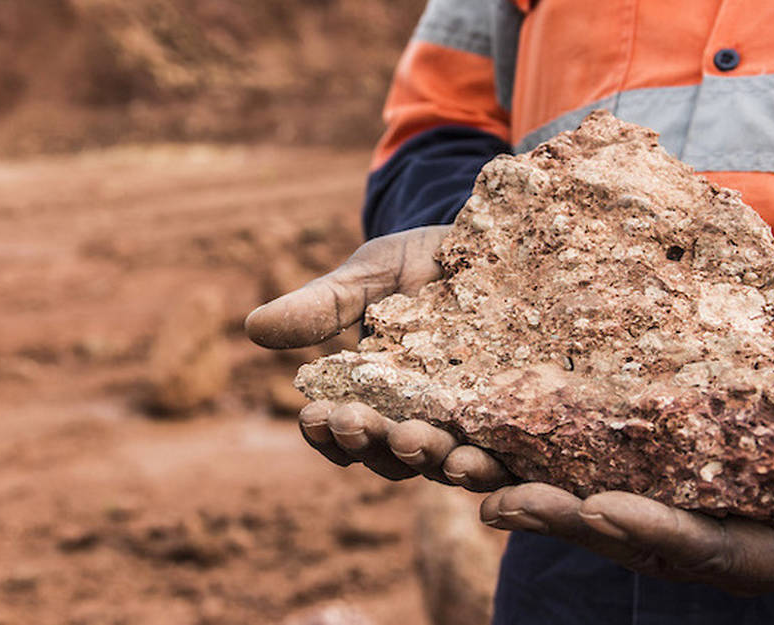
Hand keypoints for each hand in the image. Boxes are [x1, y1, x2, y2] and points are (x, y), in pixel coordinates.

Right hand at [245, 226, 514, 490]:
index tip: (315, 416)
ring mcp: (470, 428)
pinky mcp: (521, 421)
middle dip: (376, 445)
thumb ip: (321, 306)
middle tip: (365, 426)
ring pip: (448, 465)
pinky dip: (500, 466)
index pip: (343, 432)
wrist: (497, 242)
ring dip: (439, 463)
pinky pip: (511, 455)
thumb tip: (252, 327)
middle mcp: (418, 426)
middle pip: (392, 457)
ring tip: (441, 455)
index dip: (327, 431)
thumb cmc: (419, 262)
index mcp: (373, 401)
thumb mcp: (368, 275)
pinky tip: (494, 459)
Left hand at [480, 372, 773, 595]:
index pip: (708, 550)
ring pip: (597, 510)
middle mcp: (719, 543)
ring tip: (468, 472)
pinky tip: (494, 441)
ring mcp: (686, 514)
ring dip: (533, 493)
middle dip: (562, 519)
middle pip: (631, 538)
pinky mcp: (663, 479)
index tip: (598, 508)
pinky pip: (596, 475)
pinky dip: (545, 461)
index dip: (655, 532)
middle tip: (498, 498)